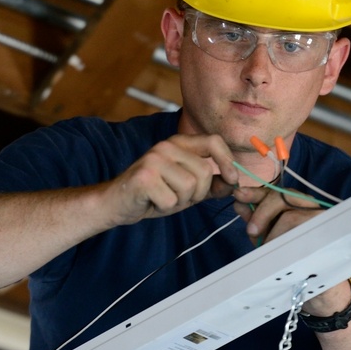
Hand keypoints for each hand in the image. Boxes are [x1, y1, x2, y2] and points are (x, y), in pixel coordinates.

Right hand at [102, 133, 240, 225]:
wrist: (116, 202)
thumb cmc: (152, 194)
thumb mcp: (186, 188)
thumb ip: (210, 184)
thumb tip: (234, 182)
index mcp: (178, 143)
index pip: (213, 141)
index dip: (227, 161)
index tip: (232, 179)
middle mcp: (166, 146)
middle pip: (204, 172)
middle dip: (198, 193)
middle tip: (178, 197)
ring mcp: (154, 159)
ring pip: (190, 187)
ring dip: (180, 201)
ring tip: (163, 198)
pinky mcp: (144, 177)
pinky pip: (172, 201)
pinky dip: (165, 208)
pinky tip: (152, 202)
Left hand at [233, 185, 347, 314]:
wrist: (321, 288)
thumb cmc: (292, 259)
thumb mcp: (269, 238)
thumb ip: (255, 221)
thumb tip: (239, 203)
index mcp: (297, 205)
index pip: (276, 191)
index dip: (256, 192)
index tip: (237, 196)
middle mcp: (312, 207)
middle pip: (284, 197)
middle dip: (262, 212)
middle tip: (251, 231)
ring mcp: (323, 221)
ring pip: (291, 217)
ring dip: (273, 235)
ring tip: (268, 250)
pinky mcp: (329, 238)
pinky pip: (302, 236)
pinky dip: (285, 245)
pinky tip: (279, 255)